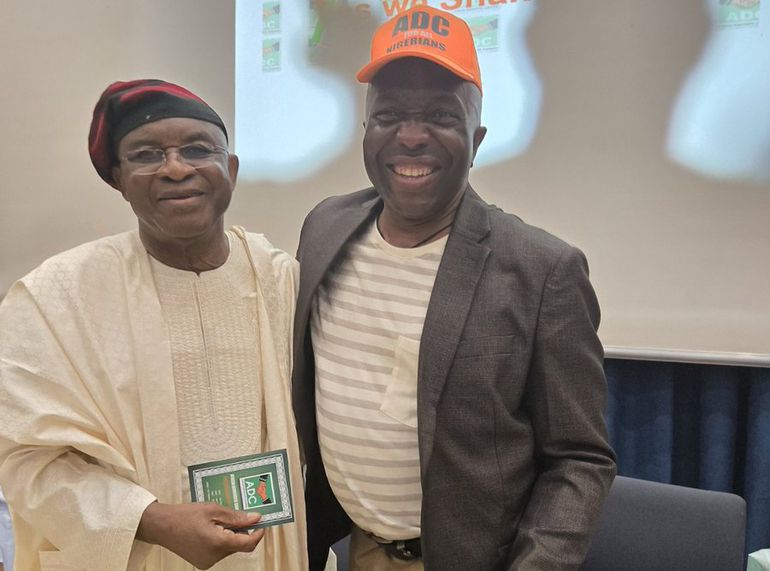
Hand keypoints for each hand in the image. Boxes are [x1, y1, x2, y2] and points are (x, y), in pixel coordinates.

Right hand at [136, 502, 264, 568]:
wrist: (162, 526)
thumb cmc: (185, 515)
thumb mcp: (213, 510)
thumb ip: (236, 517)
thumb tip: (256, 518)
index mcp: (218, 542)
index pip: (248, 544)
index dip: (258, 534)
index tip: (262, 523)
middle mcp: (214, 556)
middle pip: (239, 545)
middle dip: (242, 531)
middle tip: (239, 516)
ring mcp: (207, 561)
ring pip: (229, 548)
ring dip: (231, 535)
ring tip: (219, 520)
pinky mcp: (202, 562)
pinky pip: (219, 552)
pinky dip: (221, 540)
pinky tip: (212, 529)